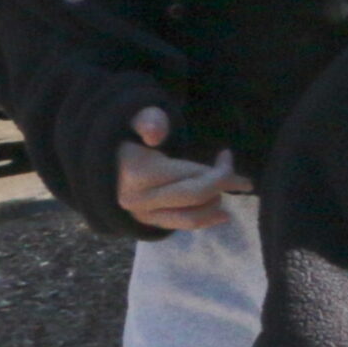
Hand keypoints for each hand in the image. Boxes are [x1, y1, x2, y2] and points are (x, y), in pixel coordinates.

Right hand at [116, 107, 250, 230]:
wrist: (109, 161)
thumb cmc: (131, 137)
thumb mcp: (140, 121)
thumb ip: (149, 120)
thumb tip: (154, 135)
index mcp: (140, 174)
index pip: (191, 176)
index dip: (219, 169)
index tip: (227, 155)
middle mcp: (140, 200)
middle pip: (195, 197)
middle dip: (221, 185)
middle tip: (238, 177)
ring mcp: (143, 215)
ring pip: (191, 218)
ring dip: (215, 205)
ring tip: (223, 190)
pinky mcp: (148, 223)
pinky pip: (182, 226)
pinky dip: (204, 219)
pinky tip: (220, 213)